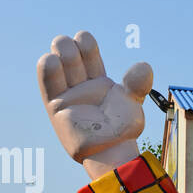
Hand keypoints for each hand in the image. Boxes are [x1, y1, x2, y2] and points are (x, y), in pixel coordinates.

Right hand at [37, 31, 151, 174]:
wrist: (111, 151)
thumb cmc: (123, 129)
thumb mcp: (133, 104)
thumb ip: (137, 85)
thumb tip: (144, 65)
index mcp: (99, 79)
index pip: (88, 52)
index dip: (85, 43)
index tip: (85, 41)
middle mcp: (81, 84)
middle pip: (70, 55)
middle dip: (70, 47)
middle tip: (75, 52)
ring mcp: (67, 94)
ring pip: (57, 67)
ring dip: (58, 55)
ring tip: (60, 54)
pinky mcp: (55, 106)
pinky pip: (47, 85)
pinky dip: (47, 70)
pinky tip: (49, 60)